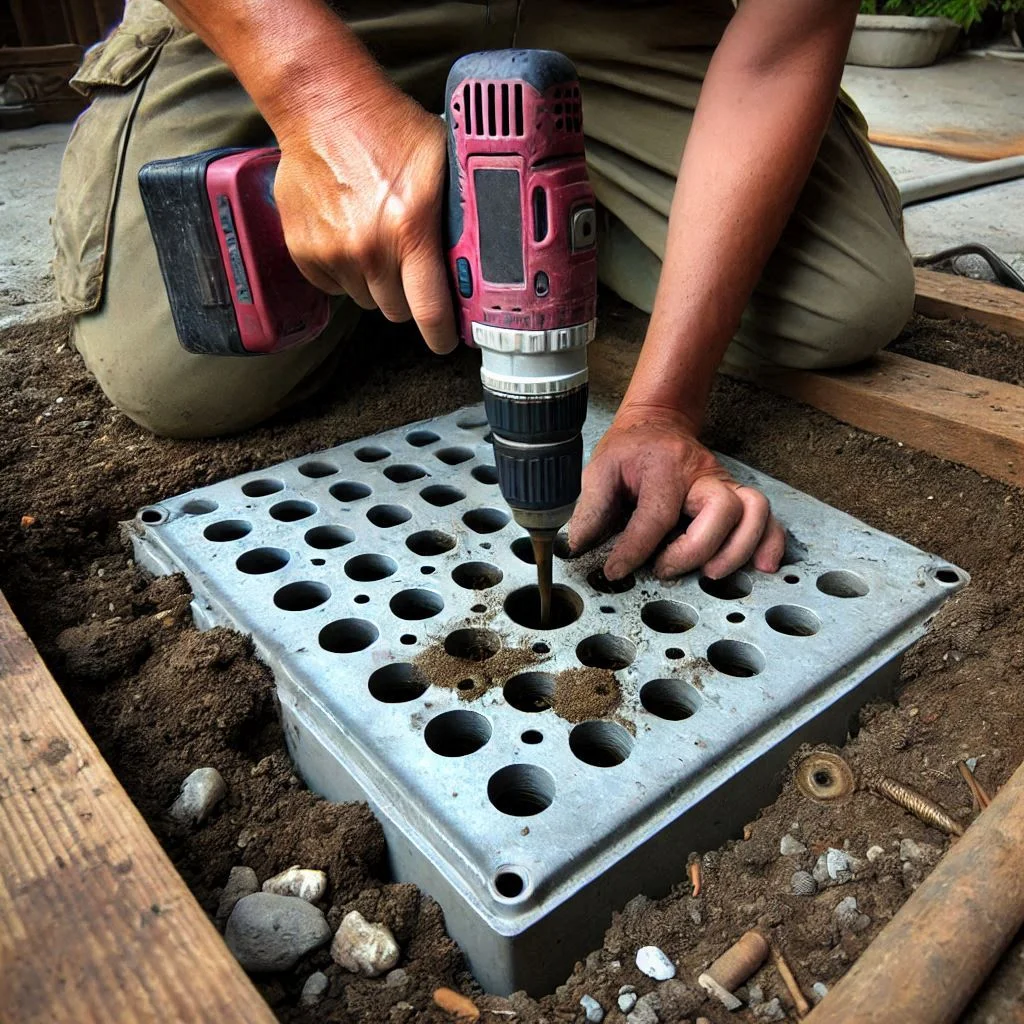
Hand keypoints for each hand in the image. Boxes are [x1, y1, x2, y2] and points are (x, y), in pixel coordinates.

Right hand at [272, 85, 456, 353]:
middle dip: (409, 297)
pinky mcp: (303, 252)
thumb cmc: (387, 127)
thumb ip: (460, 211)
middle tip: (412, 265)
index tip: (447, 340)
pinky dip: (345, 272)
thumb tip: (485, 250)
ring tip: (379, 241)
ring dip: (376, 282)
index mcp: (409, 229)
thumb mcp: (443, 161)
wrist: (322, 106)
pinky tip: (351, 237)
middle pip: (397, 311)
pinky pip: (334, 287)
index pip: (430, 310)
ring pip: (366, 299)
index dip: (443, 334)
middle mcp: (369, 248)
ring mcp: (332, 253)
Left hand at [569, 404, 785, 580]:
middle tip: (665, 569)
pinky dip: (771, 543)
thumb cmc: (630, 450)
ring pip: (754, 512)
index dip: (636, 549)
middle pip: (721, 511)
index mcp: (664, 466)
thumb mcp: (600, 468)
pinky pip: (769, 517)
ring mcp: (725, 484)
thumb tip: (576, 546)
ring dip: (738, 549)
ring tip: (712, 574)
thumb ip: (590, 507)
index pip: (656, 514)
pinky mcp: (738, 496)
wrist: (658, 423)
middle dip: (695, 550)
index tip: (616, 571)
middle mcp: (701, 474)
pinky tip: (763, 567)